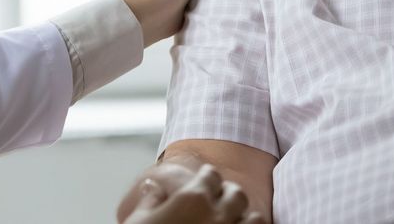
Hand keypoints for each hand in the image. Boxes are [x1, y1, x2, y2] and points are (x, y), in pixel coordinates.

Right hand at [121, 164, 264, 223]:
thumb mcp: (138, 222)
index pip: (211, 175)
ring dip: (245, 217)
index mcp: (192, 199)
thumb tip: (153, 188)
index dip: (207, 177)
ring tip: (233, 221)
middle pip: (236, 193)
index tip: (205, 179)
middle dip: (228, 194)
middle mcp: (217, 216)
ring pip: (255, 218)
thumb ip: (150, 201)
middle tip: (219, 200)